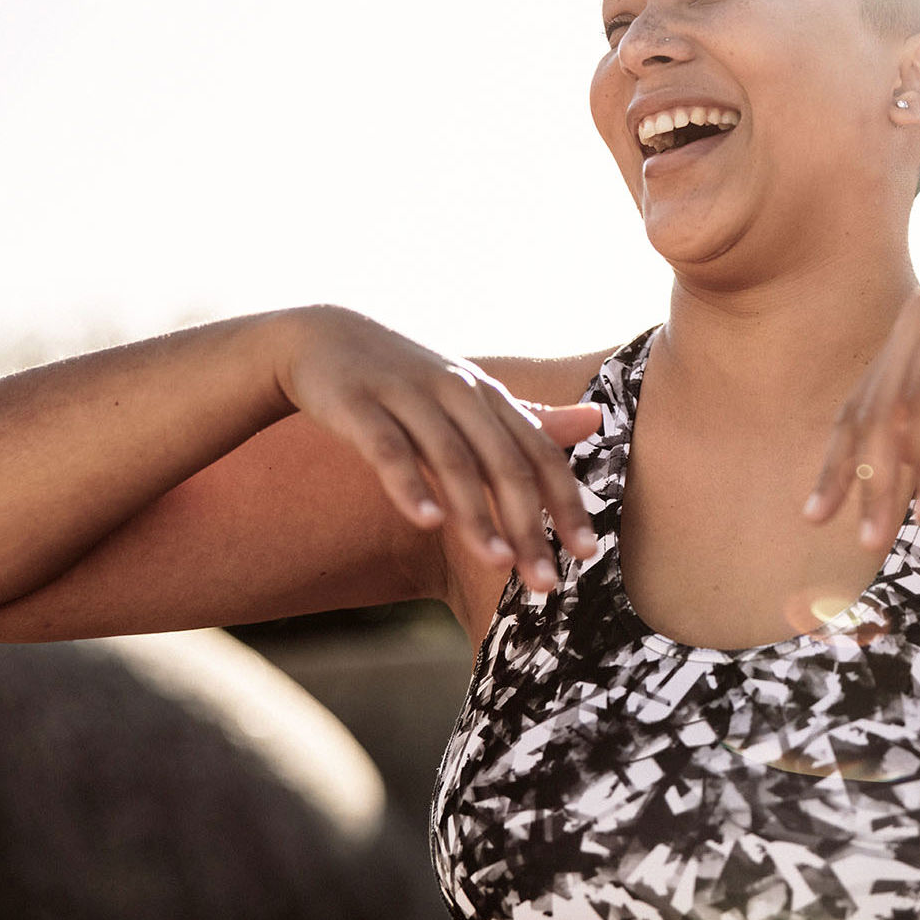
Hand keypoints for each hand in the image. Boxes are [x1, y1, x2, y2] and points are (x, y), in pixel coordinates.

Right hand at [273, 305, 599, 592]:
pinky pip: (389, 449)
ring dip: (478, 515)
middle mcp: (458, 393)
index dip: (566, 503)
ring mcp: (408, 396)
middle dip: (530, 525)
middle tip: (546, 582)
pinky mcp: (359, 404)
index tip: (586, 553)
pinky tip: (427, 523)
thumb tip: (596, 421)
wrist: (322, 336)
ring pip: (453, 461)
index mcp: (489, 397)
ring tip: (499, 563)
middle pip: (505, 464)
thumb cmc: (408, 379)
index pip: (540, 454)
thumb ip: (530, 418)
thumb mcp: (471, 396)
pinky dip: (410, 485)